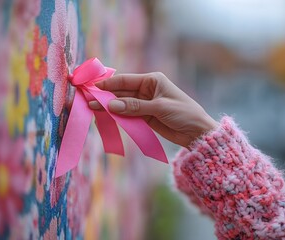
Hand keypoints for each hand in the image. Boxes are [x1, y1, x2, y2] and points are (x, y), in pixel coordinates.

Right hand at [89, 72, 218, 147]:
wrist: (197, 132)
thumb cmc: (184, 113)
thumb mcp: (160, 108)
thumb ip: (135, 107)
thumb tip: (111, 106)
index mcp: (152, 80)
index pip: (125, 80)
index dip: (107, 84)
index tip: (92, 88)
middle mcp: (146, 90)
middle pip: (121, 92)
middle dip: (105, 97)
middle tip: (87, 101)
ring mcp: (144, 104)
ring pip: (122, 104)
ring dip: (109, 107)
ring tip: (92, 110)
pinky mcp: (144, 117)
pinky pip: (127, 115)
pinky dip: (117, 117)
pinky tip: (105, 118)